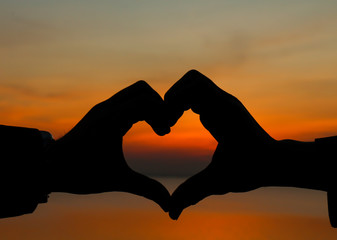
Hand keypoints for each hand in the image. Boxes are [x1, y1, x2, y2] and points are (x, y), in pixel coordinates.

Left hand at [46, 81, 170, 211]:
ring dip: (149, 106)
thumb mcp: (117, 180)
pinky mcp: (102, 112)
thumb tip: (168, 205)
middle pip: (143, 89)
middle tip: (163, 129)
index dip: (162, 114)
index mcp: (112, 120)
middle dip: (159, 106)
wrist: (49, 168)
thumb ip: (146, 189)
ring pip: (134, 92)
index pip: (146, 100)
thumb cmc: (81, 174)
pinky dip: (140, 109)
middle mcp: (107, 108)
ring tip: (157, 129)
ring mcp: (103, 108)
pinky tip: (142, 127)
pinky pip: (126, 100)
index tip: (165, 134)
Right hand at [165, 70, 276, 218]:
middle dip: (172, 97)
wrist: (274, 162)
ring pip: (193, 83)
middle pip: (191, 79)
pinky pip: (197, 94)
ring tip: (170, 123)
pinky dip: (183, 103)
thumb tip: (171, 212)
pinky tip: (179, 123)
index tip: (168, 125)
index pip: (195, 87)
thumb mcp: (220, 181)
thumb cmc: (252, 170)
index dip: (173, 101)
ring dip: (177, 99)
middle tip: (167, 122)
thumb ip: (194, 192)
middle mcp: (223, 102)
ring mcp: (222, 102)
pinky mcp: (219, 107)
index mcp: (224, 112)